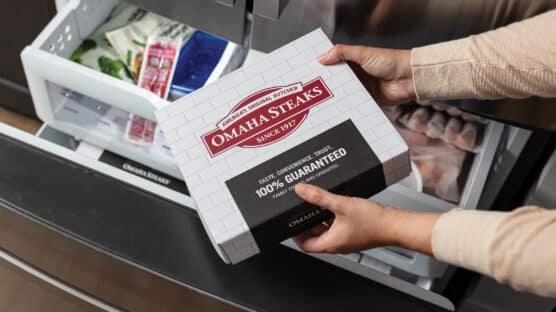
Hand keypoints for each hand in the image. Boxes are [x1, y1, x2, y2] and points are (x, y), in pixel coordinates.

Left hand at [293, 183, 439, 254]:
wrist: (396, 224)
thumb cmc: (374, 222)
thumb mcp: (342, 205)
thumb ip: (320, 197)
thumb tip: (302, 191)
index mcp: (331, 244)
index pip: (305, 245)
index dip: (295, 235)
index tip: (290, 223)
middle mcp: (338, 245)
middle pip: (315, 237)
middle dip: (306, 224)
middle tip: (301, 210)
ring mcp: (347, 240)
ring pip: (327, 231)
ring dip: (320, 219)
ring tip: (316, 204)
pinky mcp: (356, 233)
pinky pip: (338, 227)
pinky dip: (332, 217)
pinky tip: (335, 204)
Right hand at [318, 44, 414, 105]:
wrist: (409, 79)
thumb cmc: (391, 62)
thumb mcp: (363, 53)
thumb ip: (342, 53)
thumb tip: (322, 57)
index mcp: (353, 61)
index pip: (333, 64)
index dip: (322, 67)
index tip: (309, 72)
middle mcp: (356, 75)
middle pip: (336, 80)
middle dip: (325, 85)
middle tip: (310, 90)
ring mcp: (360, 89)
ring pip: (342, 93)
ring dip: (335, 96)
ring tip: (319, 101)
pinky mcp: (366, 101)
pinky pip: (353, 104)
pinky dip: (346, 106)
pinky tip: (336, 108)